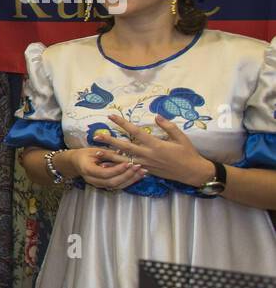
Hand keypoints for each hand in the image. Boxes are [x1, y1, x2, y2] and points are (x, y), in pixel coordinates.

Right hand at [61, 146, 145, 190]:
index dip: (118, 169)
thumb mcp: (94, 150)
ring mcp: (98, 184)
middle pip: (112, 182)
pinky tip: (138, 176)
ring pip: (116, 186)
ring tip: (142, 172)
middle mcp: (92, 180)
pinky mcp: (104, 186)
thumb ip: (107, 153)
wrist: (76, 163)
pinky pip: (118, 186)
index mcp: (87, 170)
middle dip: (127, 175)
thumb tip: (122, 151)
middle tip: (139, 167)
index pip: (105, 173)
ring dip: (131, 180)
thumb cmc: (85, 154)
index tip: (129, 162)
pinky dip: (129, 181)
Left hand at [95, 114, 213, 185]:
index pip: (135, 131)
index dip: (122, 123)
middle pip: (124, 146)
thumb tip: (156, 116)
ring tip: (96, 152)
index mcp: (155, 144)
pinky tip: (108, 166)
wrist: (192, 172)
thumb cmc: (188, 153)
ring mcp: (145, 164)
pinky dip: (118, 167)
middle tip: (96, 136)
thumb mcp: (181, 137)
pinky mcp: (146, 171)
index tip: (111, 116)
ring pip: (124, 160)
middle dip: (109, 140)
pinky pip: (129, 168)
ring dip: (109, 156)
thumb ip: (168, 126)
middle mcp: (147, 154)